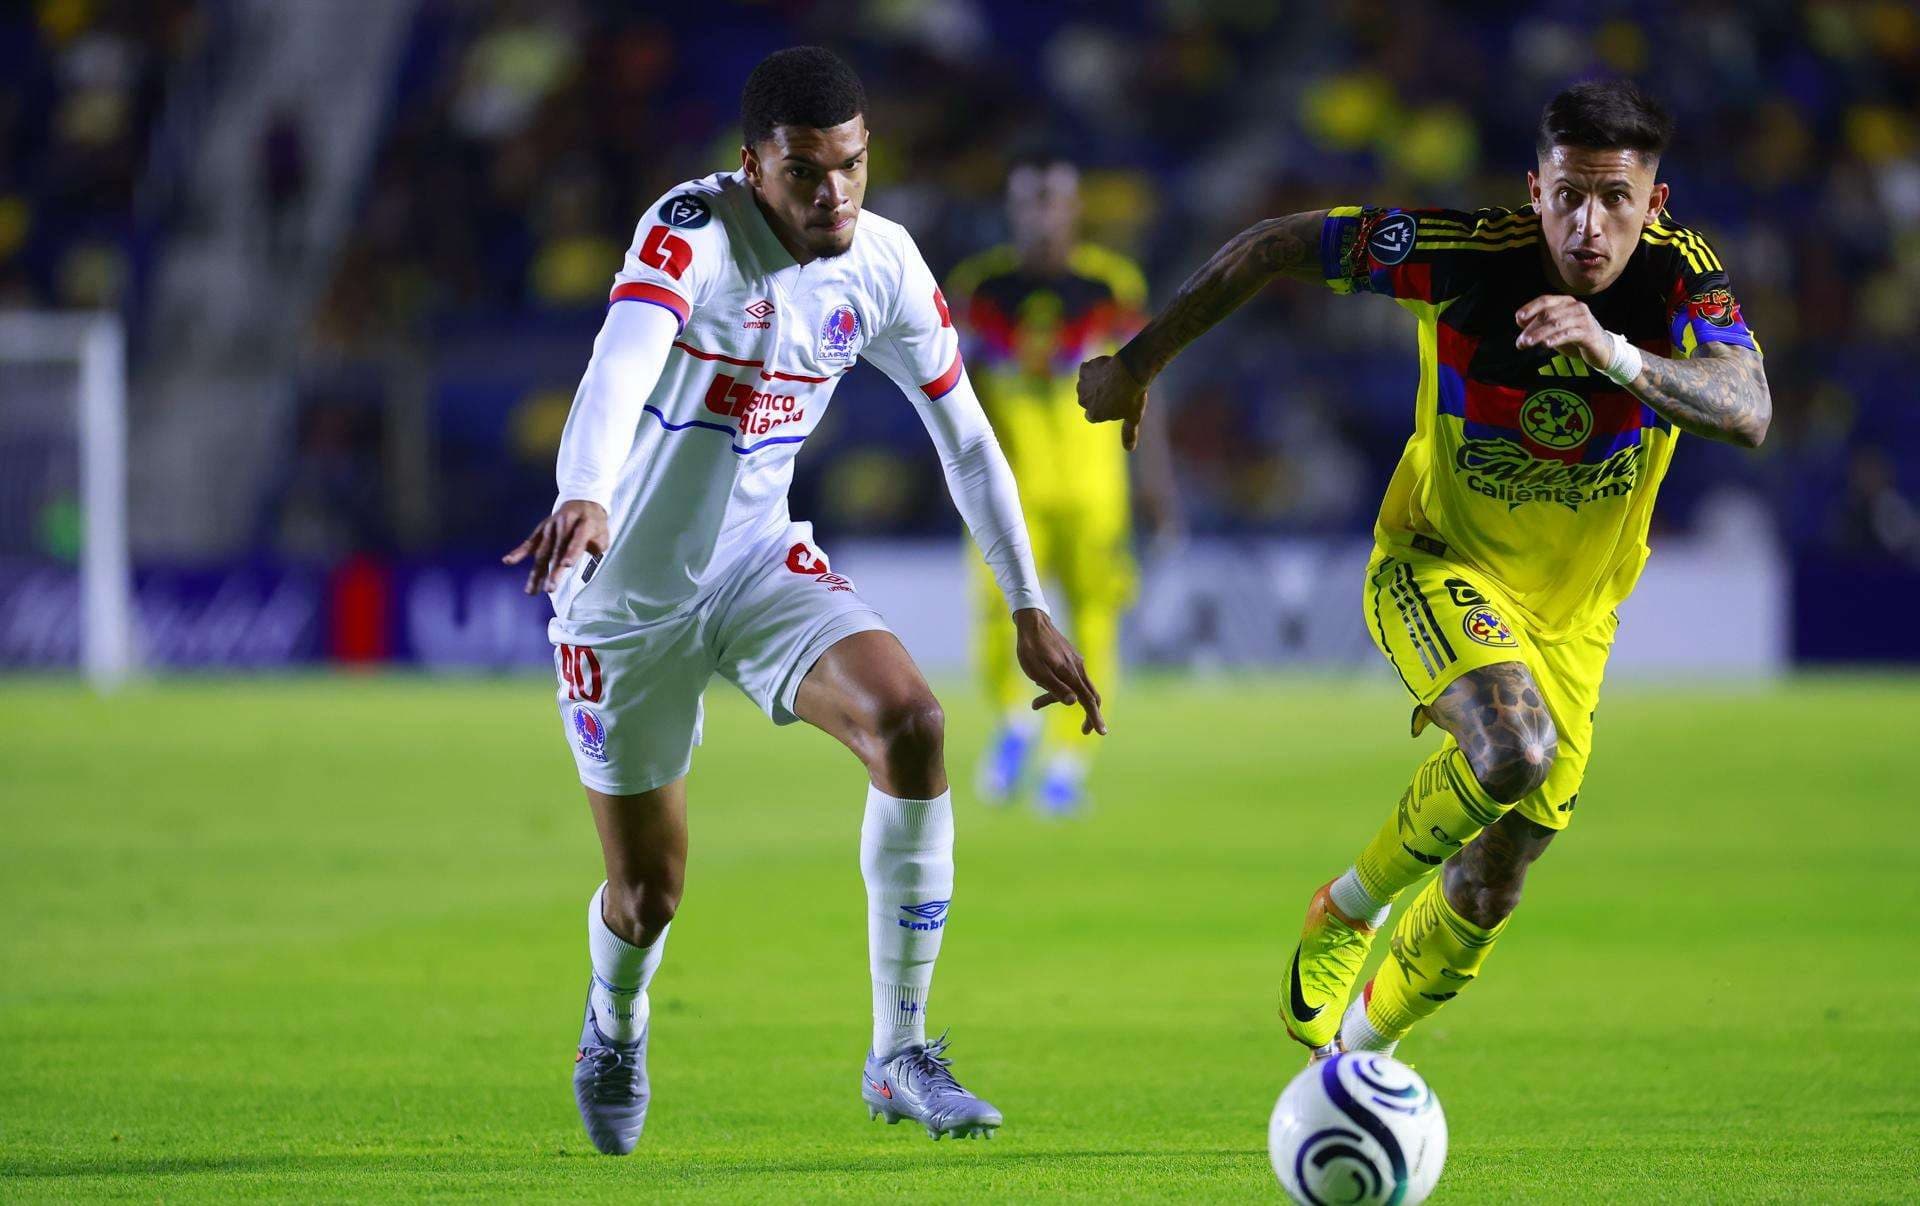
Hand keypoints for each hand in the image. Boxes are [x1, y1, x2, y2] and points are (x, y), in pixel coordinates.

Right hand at [502, 500, 608, 594]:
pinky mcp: (542, 529)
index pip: (577, 540)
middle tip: (550, 589)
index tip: (566, 565)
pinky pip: (530, 542)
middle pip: (558, 550)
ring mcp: (551, 527)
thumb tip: (586, 554)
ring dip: (537, 572)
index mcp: (584, 524)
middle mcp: (565, 524)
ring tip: (531, 590)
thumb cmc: (594, 523)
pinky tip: (508, 561)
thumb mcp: (604, 532)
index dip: (572, 552)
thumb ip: (597, 546)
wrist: (582, 501)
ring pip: (543, 552)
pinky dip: (519, 552)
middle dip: (553, 571)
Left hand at [1013, 608, 1105, 735]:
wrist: (1032, 621)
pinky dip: (1058, 687)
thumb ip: (1055, 687)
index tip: (1102, 732)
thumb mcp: (1037, 671)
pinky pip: (1069, 678)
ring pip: (1076, 687)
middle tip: (1083, 730)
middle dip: (1089, 714)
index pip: (1089, 700)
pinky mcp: (1069, 658)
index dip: (1095, 717)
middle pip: (1090, 696)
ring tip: (1035, 704)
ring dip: (1059, 698)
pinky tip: (1039, 682)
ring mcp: (1075, 662)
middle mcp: (1078, 669)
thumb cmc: (1031, 648)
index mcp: (1071, 674)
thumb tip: (1074, 703)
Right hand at [1077, 353, 1149, 451]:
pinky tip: (1105, 367)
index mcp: (1094, 414)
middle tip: (1115, 390)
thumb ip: (1128, 433)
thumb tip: (1129, 449)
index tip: (1114, 403)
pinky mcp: (1084, 370)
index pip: (1092, 415)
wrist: (1130, 371)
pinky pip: (1085, 370)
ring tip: (1111, 378)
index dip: (1103, 409)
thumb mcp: (1133, 417)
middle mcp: (1084, 401)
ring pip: (1085, 385)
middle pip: (1087, 400)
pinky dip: (1092, 369)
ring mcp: (1083, 385)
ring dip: (1094, 383)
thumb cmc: (1133, 396)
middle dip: (1097, 396)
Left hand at [1514, 294, 1610, 366]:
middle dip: (1531, 327)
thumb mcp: (1555, 329)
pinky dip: (1556, 339)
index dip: (1531, 307)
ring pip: (1556, 324)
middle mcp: (1575, 307)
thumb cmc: (1575, 336)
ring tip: (1527, 343)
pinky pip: (1569, 334)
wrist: (1602, 349)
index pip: (1545, 300)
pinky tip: (1546, 344)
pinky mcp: (1588, 333)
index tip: (1518, 317)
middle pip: (1548, 314)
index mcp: (1566, 302)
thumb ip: (1539, 323)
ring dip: (1539, 334)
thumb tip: (1519, 319)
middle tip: (1520, 341)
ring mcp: (1583, 319)